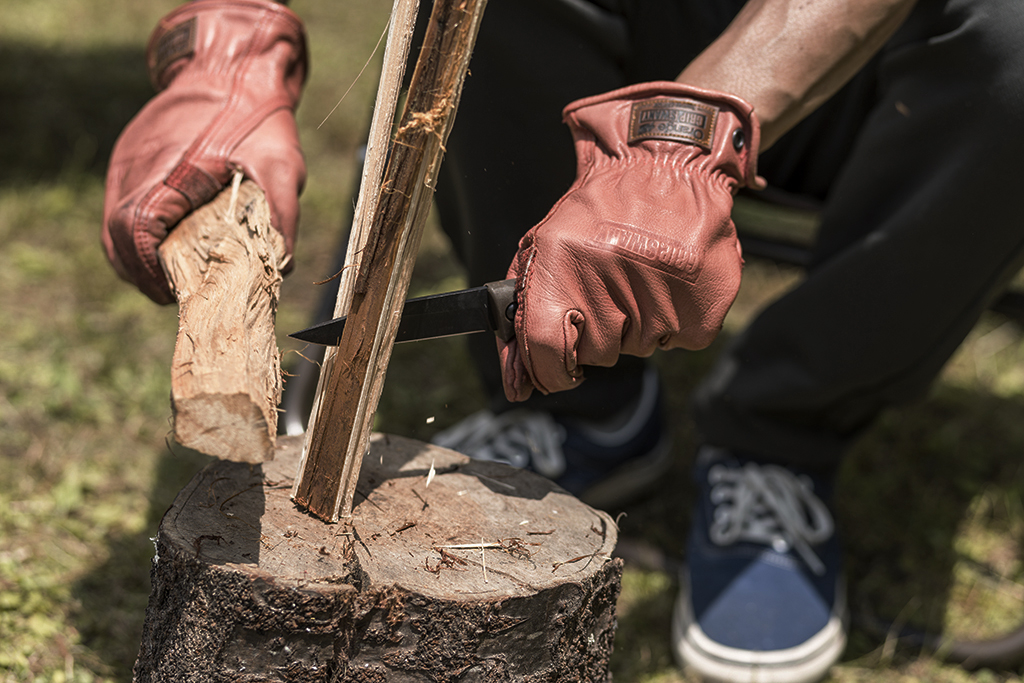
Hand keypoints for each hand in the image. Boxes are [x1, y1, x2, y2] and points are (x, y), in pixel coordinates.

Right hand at [102, 0, 307, 303]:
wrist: (233, 66)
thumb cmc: (258, 117)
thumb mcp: (282, 166)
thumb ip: (283, 217)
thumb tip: (281, 267)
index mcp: (167, 170)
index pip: (136, 231)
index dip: (150, 270)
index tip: (173, 294)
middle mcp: (135, 167)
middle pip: (117, 238)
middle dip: (143, 273)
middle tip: (176, 295)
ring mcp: (127, 162)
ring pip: (114, 226)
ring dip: (138, 257)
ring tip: (172, 278)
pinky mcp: (130, 159)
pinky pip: (122, 207)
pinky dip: (139, 235)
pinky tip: (170, 245)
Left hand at [498, 82, 763, 401]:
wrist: (666, 165)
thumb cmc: (597, 213)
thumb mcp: (545, 247)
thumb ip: (524, 314)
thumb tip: (518, 384)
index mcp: (560, 261)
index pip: (546, 348)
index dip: (548, 373)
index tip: (557, 373)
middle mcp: (610, 275)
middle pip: (596, 353)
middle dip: (598, 333)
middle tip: (610, 288)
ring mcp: (661, 291)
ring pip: (639, 348)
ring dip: (637, 323)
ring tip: (640, 275)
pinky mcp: (702, 303)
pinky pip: (678, 341)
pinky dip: (674, 320)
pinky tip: (669, 281)